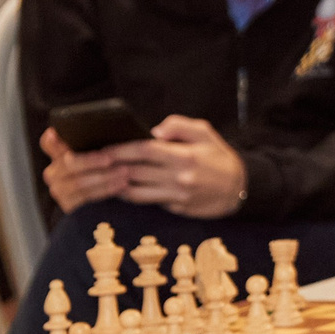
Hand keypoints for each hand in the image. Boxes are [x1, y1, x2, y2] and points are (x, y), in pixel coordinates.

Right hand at [40, 126, 130, 212]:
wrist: (106, 199)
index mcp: (57, 154)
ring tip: (124, 172)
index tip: (55, 132)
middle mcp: (52, 172)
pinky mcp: (68, 205)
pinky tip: (121, 185)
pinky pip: (86, 197)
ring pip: (79, 182)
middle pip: (68, 164)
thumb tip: (82, 129)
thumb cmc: (106, 166)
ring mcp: (58, 190)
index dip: (53, 140)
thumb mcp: (101, 152)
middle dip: (91, 161)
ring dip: (104, 177)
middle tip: (111, 159)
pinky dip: (106, 189)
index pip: (48, 143)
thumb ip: (93, 141)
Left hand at [105, 116, 247, 219]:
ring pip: (137, 192)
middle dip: (111, 167)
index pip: (144, 150)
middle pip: (135, 171)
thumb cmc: (219, 157)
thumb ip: (179, 125)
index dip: (121, 150)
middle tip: (95, 165)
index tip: (104, 150)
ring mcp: (177, 196)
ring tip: (102, 179)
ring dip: (116, 186)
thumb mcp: (205, 132)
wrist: (240, 188)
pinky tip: (120, 190)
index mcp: (184, 155)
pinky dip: (131, 196)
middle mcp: (179, 177)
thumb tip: (153, 131)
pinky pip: (148, 202)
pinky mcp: (177, 208)